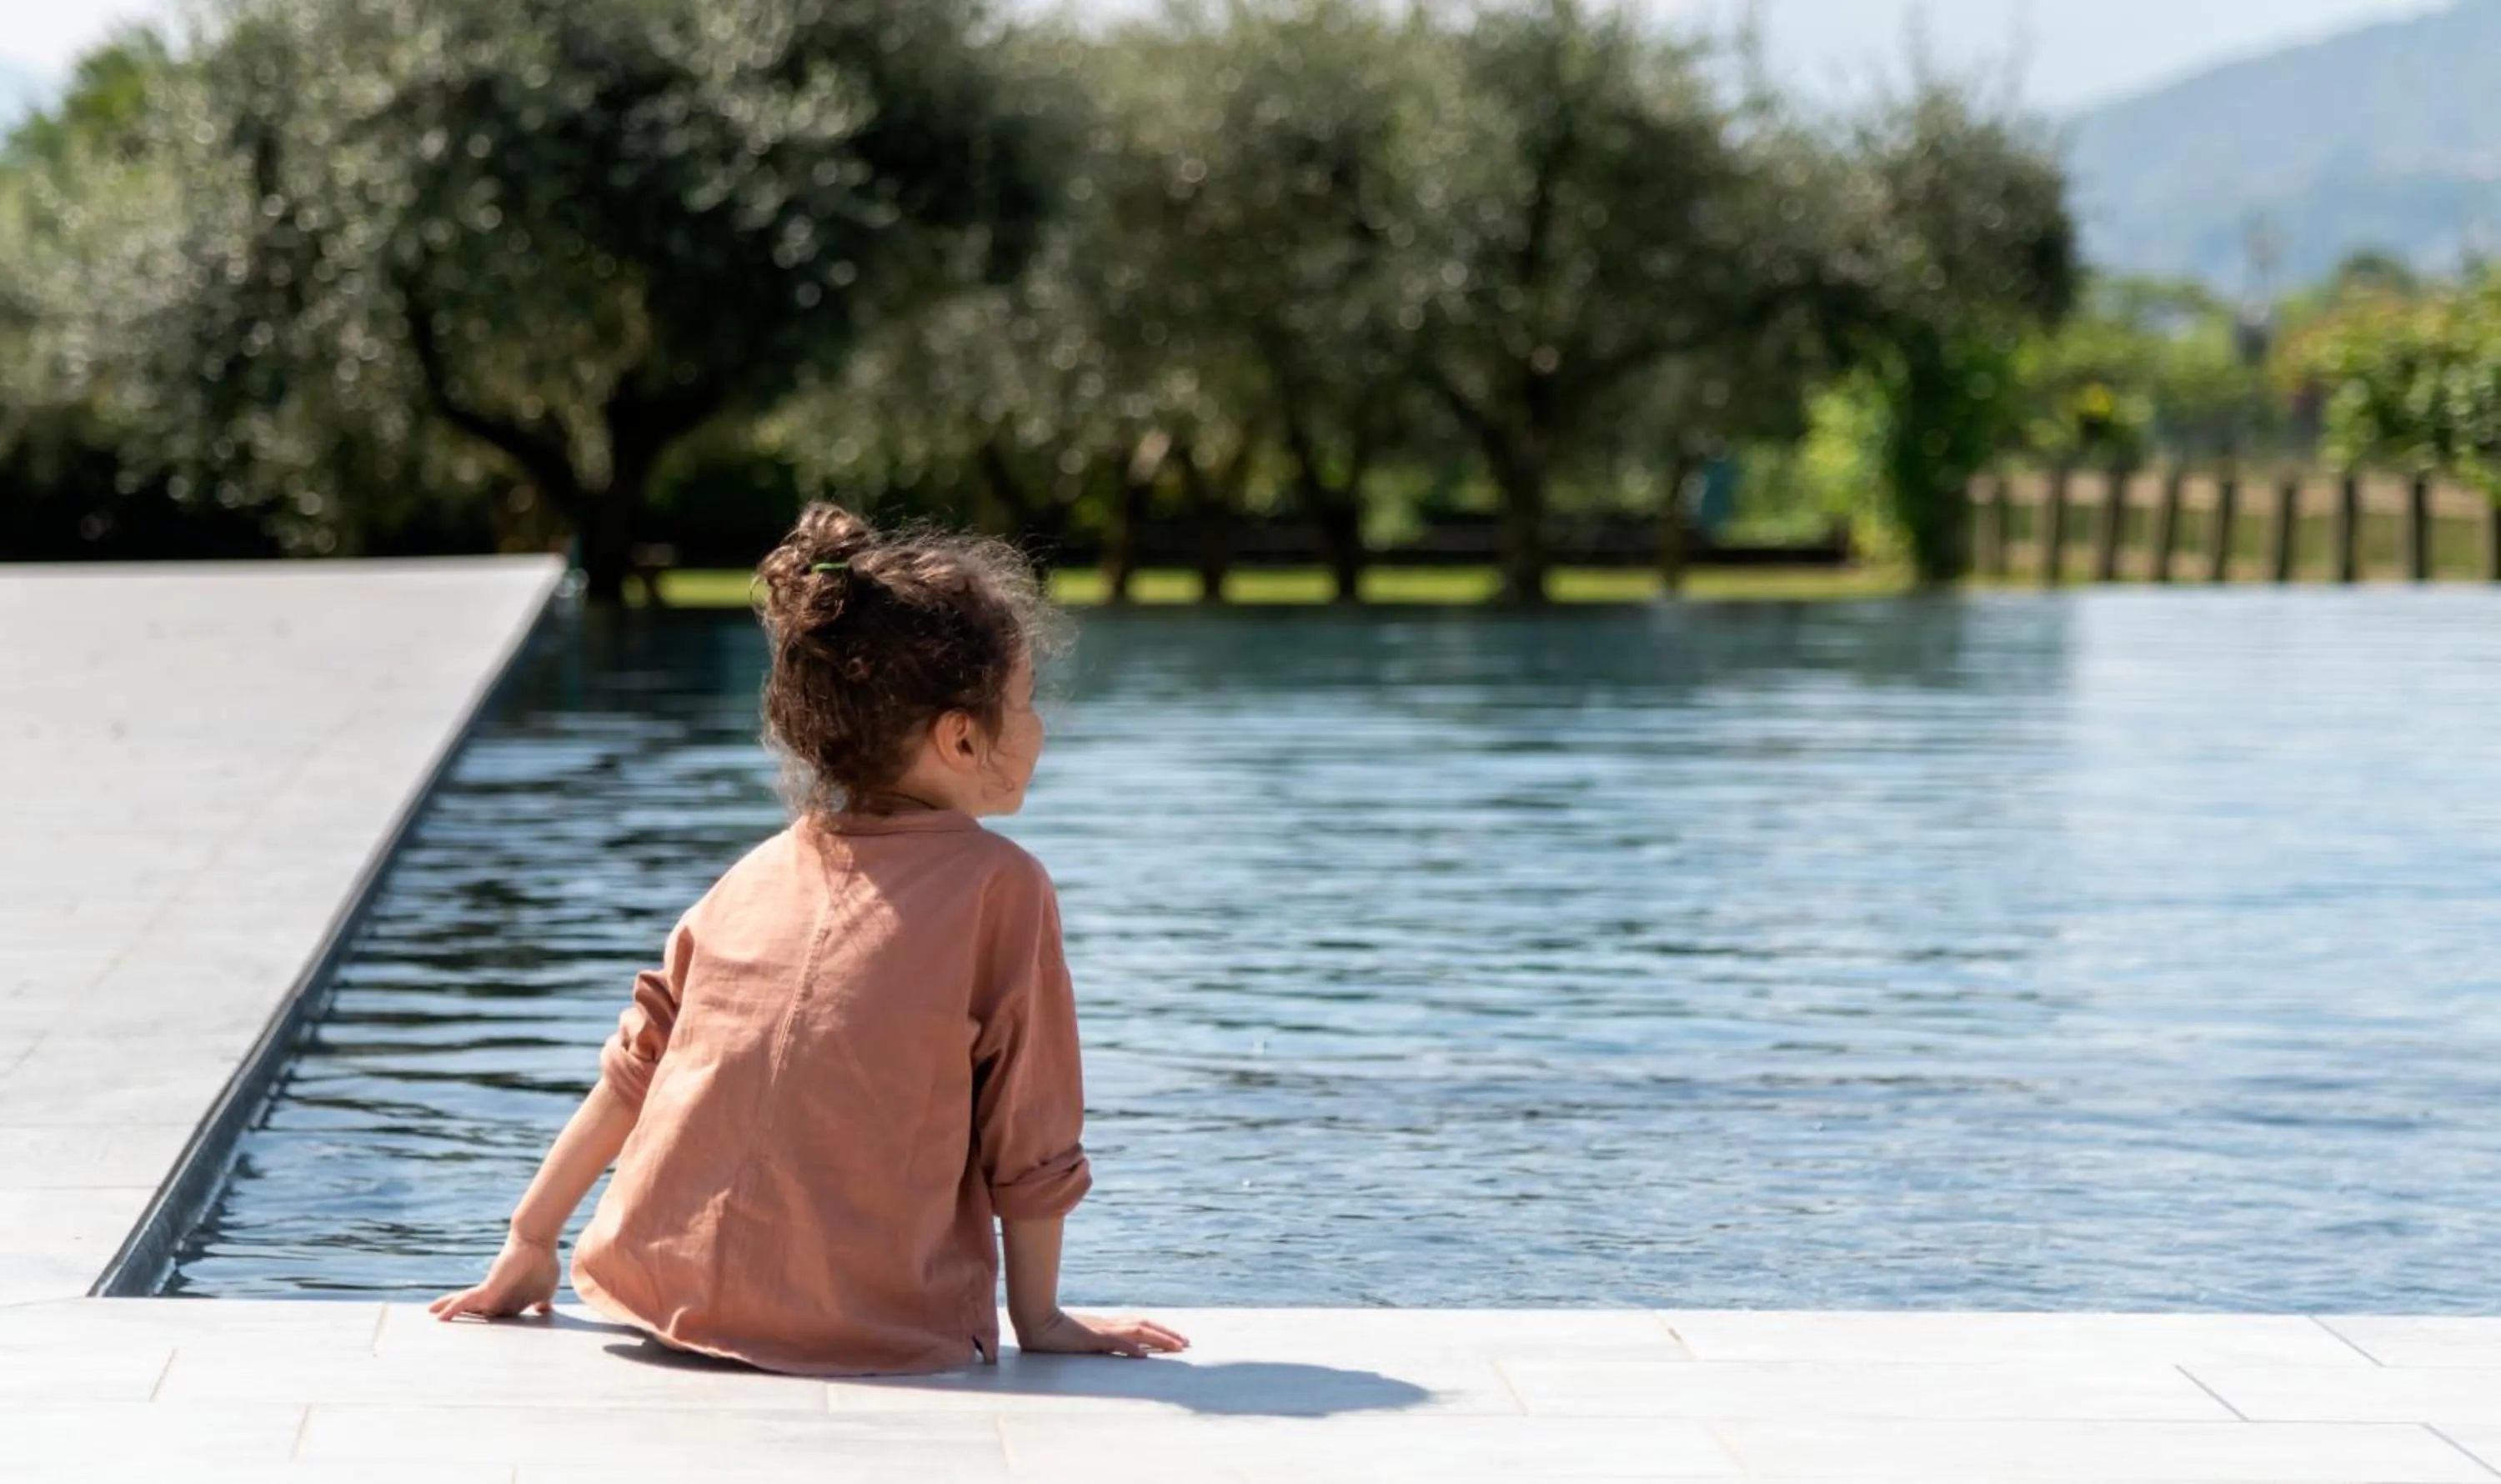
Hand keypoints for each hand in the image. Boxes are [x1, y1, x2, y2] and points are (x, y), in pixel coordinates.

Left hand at [428, 1234, 559, 1321]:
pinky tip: (440, 1316)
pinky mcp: (487, 1290)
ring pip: (466, 1306)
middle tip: (445, 1325)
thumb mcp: (545, 1288)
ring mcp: (491, 1294)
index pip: (493, 1315)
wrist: (537, 1243)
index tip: (473, 1332)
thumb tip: (542, 1309)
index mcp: (510, 1300)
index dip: (483, 1322)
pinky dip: (452, 1308)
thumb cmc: (544, 1263)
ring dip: (449, 1310)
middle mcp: (498, 1298)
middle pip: (475, 1312)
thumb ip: (541, 1299)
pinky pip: (465, 1302)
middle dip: (462, 1318)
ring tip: (432, 1312)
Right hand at [1014, 1308, 1189, 1358]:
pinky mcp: (1090, 1338)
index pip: (1140, 1324)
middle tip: (1187, 1343)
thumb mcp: (1081, 1337)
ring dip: (1158, 1339)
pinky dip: (1130, 1347)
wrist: (1034, 1321)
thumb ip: (1098, 1341)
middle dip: (1168, 1334)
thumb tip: (1118, 1348)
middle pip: (1145, 1325)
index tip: (1177, 1340)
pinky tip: (1142, 1354)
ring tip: (1177, 1347)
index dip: (1160, 1331)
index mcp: (1107, 1324)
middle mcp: (1108, 1324)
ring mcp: (1100, 1330)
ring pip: (1137, 1331)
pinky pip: (1113, 1342)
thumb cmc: (1053, 1331)